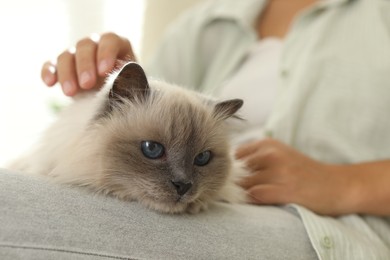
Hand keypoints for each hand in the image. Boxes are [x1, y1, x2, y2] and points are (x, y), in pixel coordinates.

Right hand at [41, 32, 134, 95]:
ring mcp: (76, 54)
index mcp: (115, 45)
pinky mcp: (62, 67)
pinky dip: (49, 72)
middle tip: (87, 84)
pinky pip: (51, 65)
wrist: (113, 99)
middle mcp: (95, 45)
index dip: (106, 53)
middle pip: (85, 46)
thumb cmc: (125, 88)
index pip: (110, 41)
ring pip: (67, 55)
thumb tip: (117, 80)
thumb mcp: (129, 83)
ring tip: (70, 93)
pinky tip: (49, 83)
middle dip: (85, 65)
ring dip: (67, 73)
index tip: (104, 71)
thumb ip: (124, 78)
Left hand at [235, 138, 353, 215]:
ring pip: (244, 184)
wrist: (338, 184)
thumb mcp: (279, 155)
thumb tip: (226, 171)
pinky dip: (253, 201)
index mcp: (267, 144)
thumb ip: (255, 159)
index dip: (229, 170)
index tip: (232, 180)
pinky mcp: (285, 189)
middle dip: (234, 183)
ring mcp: (278, 171)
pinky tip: (262, 203)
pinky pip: (255, 196)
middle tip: (239, 193)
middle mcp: (271, 154)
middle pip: (236, 171)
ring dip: (243, 194)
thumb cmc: (304, 172)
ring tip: (252, 199)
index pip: (234, 155)